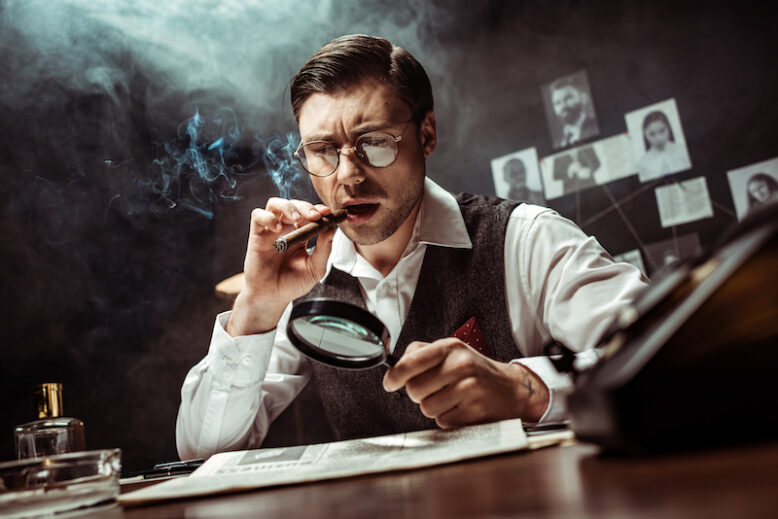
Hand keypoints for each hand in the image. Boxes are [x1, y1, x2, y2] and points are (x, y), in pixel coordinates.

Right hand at [226, 198, 335, 336]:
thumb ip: (324, 249)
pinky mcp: (257, 235)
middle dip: (306, 206)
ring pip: (275, 204)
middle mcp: (286, 229)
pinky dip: (268, 217)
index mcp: (302, 234)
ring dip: (287, 206)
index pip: (310, 214)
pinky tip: (278, 228)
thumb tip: (332, 229)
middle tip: (315, 216)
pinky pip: (258, 215)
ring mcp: (271, 231)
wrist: (273, 297)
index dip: (319, 210)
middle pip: (294, 205)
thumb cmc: (293, 284)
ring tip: (296, 219)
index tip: (328, 213)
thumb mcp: (316, 268)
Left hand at [382, 338, 549, 426]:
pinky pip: (443, 421)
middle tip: (434, 390)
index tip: (390, 383)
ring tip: (451, 398)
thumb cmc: (475, 371)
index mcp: (450, 348)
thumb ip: (421, 354)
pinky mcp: (474, 411)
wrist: (512, 388)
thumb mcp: (452, 352)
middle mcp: (460, 365)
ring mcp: (469, 388)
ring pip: (427, 408)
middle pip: (414, 389)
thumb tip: (395, 368)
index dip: (394, 376)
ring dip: (434, 407)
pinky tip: (461, 408)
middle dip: (419, 394)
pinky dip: (448, 418)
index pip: (410, 362)